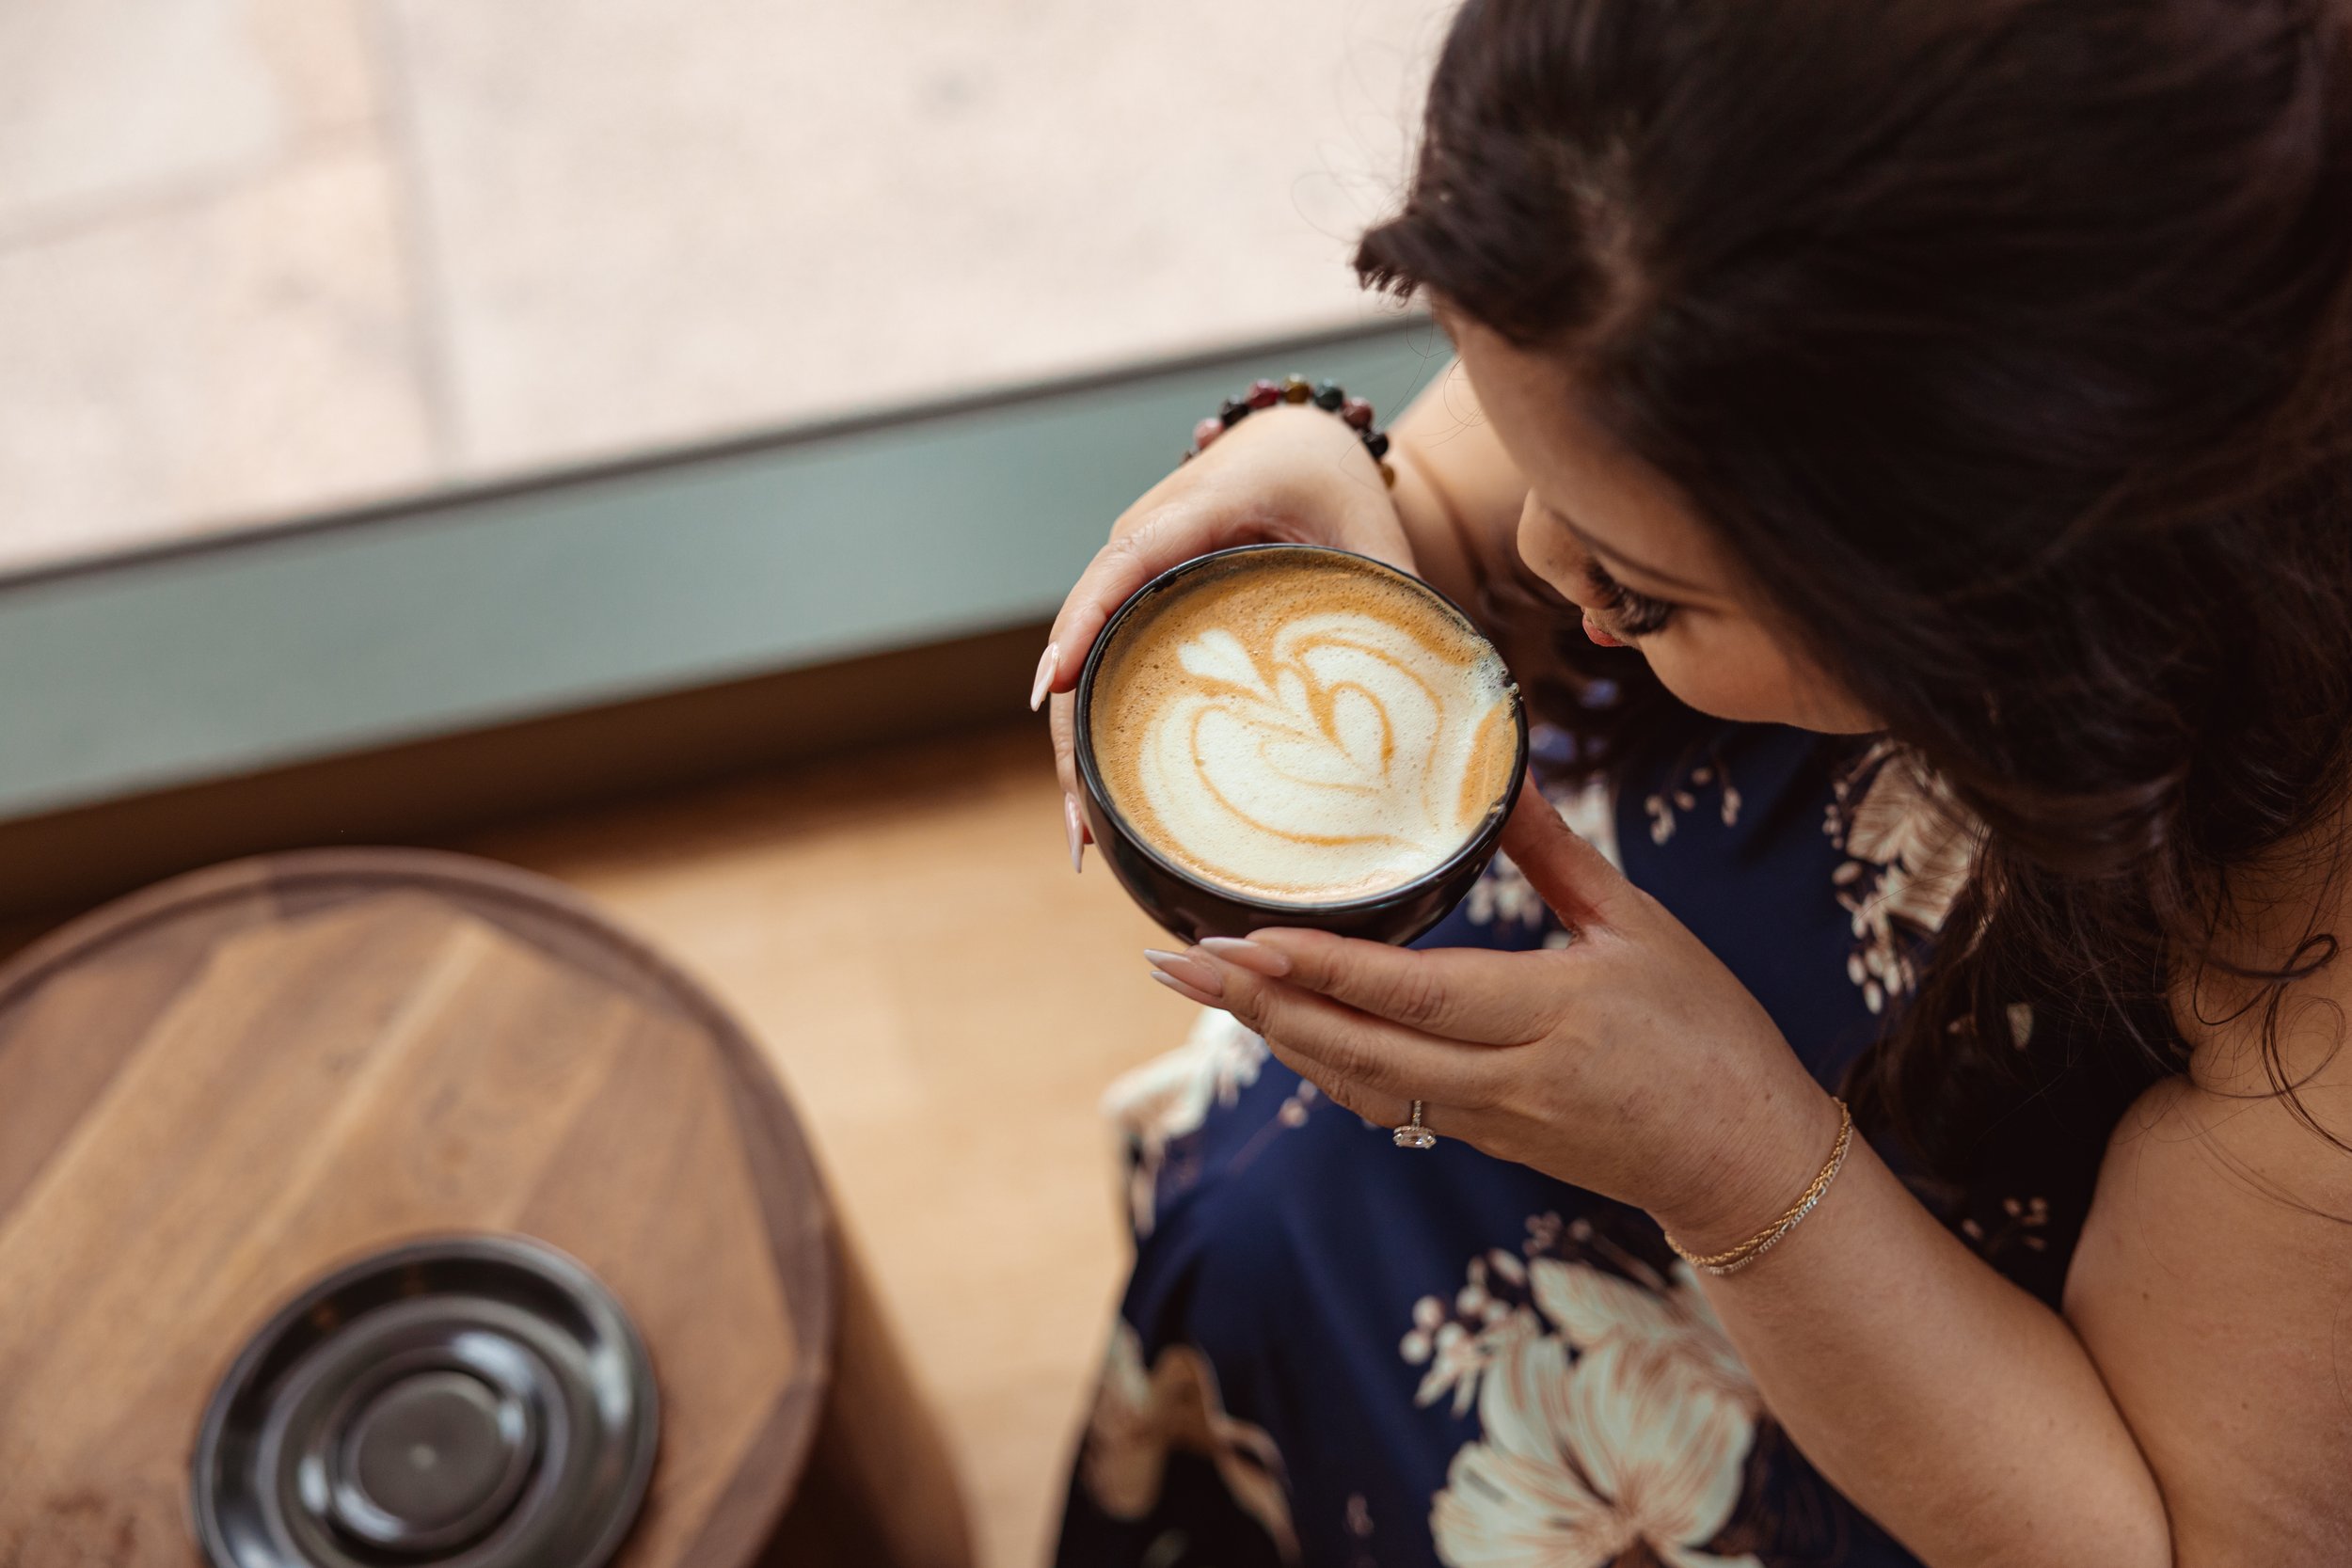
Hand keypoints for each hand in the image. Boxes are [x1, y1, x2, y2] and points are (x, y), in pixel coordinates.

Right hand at [1034, 404, 1411, 865]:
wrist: (1301, 444)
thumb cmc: (1338, 486)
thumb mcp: (1373, 536)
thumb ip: (1395, 606)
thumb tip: (1424, 700)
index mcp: (1204, 502)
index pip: (1128, 561)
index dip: (1087, 623)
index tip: (1057, 685)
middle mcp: (1146, 534)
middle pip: (1086, 632)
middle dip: (1072, 729)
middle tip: (1084, 824)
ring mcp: (1131, 570)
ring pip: (1084, 659)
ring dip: (1077, 745)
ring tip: (1086, 838)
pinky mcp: (1134, 601)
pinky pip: (1103, 663)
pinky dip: (1098, 729)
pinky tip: (1104, 803)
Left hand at [1156, 787, 1844, 1251]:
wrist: (1742, 1161)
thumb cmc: (1708, 1033)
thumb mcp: (1642, 926)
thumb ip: (1559, 855)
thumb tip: (1505, 772)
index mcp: (1553, 1014)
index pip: (1416, 993)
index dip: (1324, 969)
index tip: (1246, 935)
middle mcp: (1508, 1077)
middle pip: (1359, 1046)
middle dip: (1260, 1004)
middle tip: (1178, 960)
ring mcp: (1487, 1119)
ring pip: (1358, 1080)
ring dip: (1274, 1035)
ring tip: (1202, 985)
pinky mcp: (1481, 1138)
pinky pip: (1384, 1100)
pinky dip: (1322, 1064)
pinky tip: (1276, 1028)